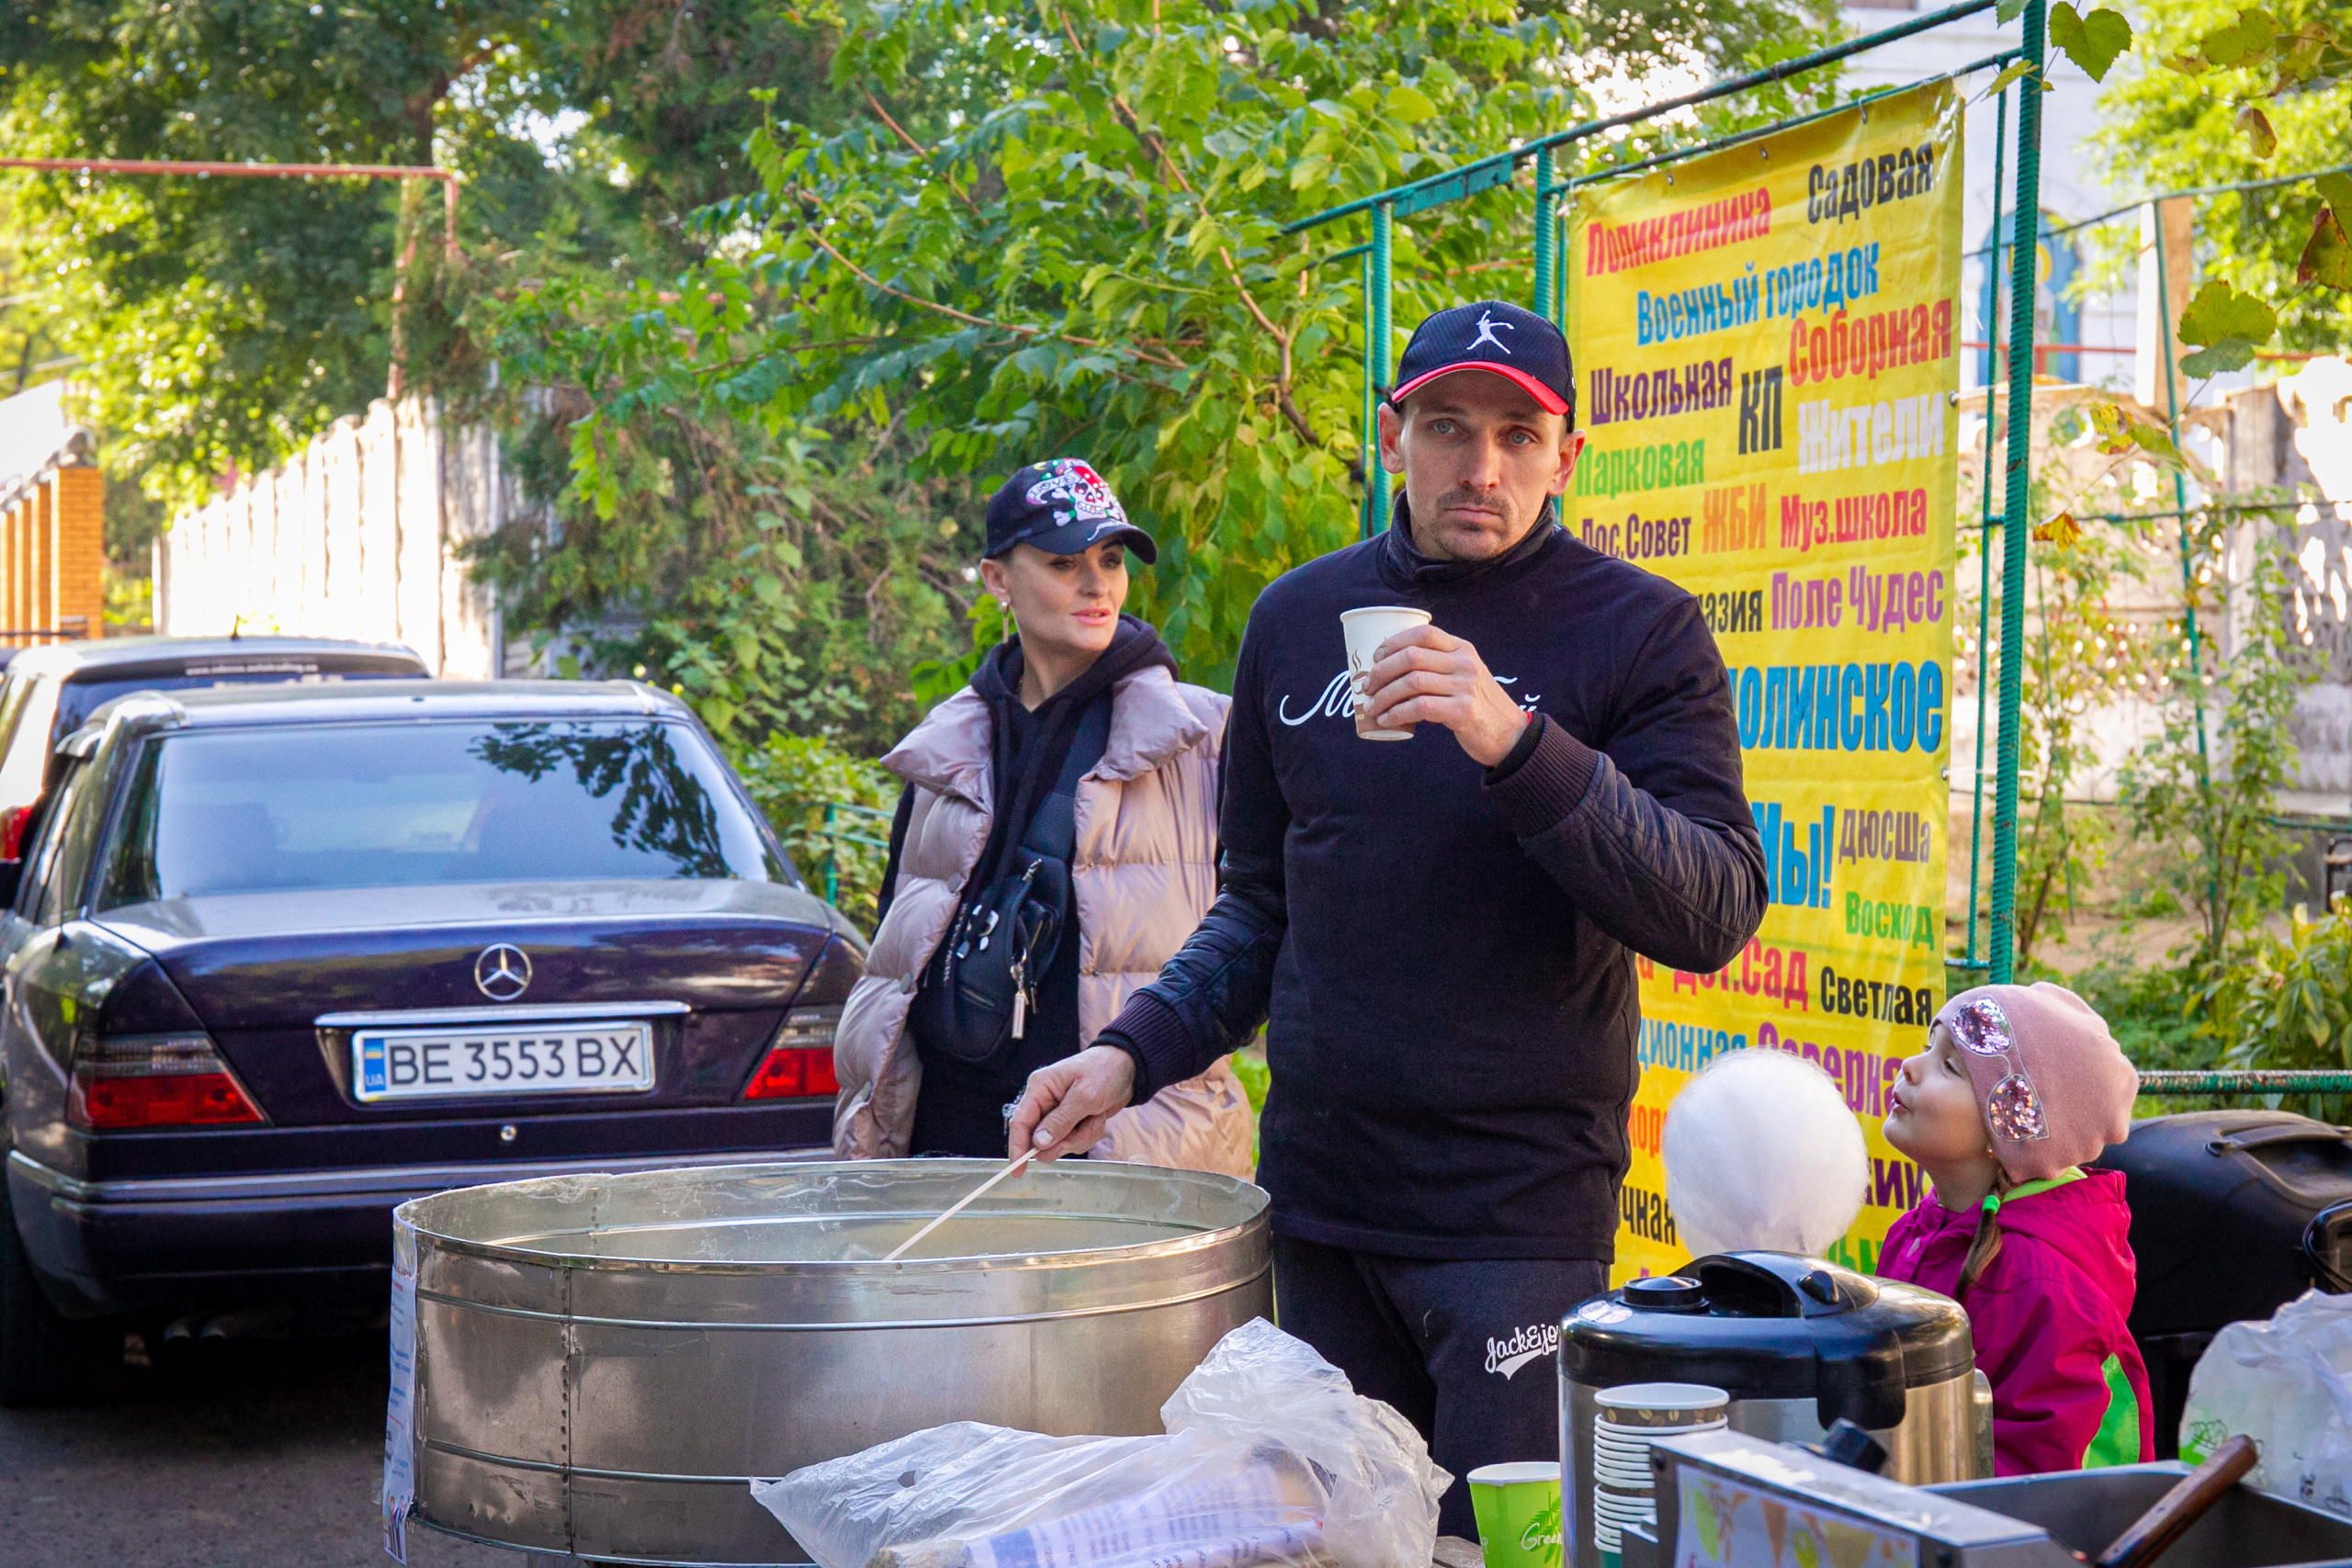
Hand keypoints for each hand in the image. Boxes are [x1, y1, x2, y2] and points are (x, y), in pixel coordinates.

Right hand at [1008, 1044, 1136, 1160]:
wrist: (1128, 1068)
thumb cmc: (1104, 1071)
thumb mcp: (1085, 1095)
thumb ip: (1061, 1120)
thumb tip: (1039, 1143)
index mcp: (1040, 1088)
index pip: (1020, 1122)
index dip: (1017, 1148)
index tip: (1018, 1171)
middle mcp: (1045, 1103)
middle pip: (1040, 1140)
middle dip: (1063, 1141)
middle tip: (1081, 1130)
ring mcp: (1058, 1114)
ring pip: (1059, 1144)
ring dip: (1081, 1137)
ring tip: (1095, 1117)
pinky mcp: (1072, 1122)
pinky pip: (1074, 1141)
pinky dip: (1089, 1134)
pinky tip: (1098, 1118)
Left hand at [1365, 625, 1530, 766]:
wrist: (1510, 734)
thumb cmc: (1478, 704)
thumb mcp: (1465, 674)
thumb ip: (1440, 665)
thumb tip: (1390, 667)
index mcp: (1462, 649)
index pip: (1423, 633)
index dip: (1394, 642)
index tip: (1376, 657)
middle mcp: (1464, 663)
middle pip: (1412, 657)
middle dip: (1381, 671)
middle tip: (1367, 687)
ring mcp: (1465, 686)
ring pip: (1412, 682)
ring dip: (1384, 696)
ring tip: (1372, 707)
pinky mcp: (1463, 711)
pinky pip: (1419, 707)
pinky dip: (1397, 714)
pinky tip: (1386, 720)